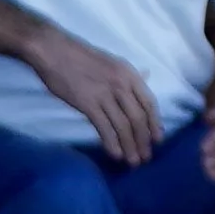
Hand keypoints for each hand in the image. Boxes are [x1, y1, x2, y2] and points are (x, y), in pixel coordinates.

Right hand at [25, 30, 163, 164]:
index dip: (155, 123)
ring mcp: (105, 95)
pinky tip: (116, 154)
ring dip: (130, 146)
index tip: (158, 139)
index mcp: (130, 74)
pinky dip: (111, 143)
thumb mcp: (113, 62)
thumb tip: (146, 76)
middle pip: (138, 118)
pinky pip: (104, 127)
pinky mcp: (87, 104)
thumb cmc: (82, 57)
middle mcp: (122, 85)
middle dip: (144, 140)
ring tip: (133, 161)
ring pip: (123, 125)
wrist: (56, 52)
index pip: (149, 103)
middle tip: (146, 158)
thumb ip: (129, 75)